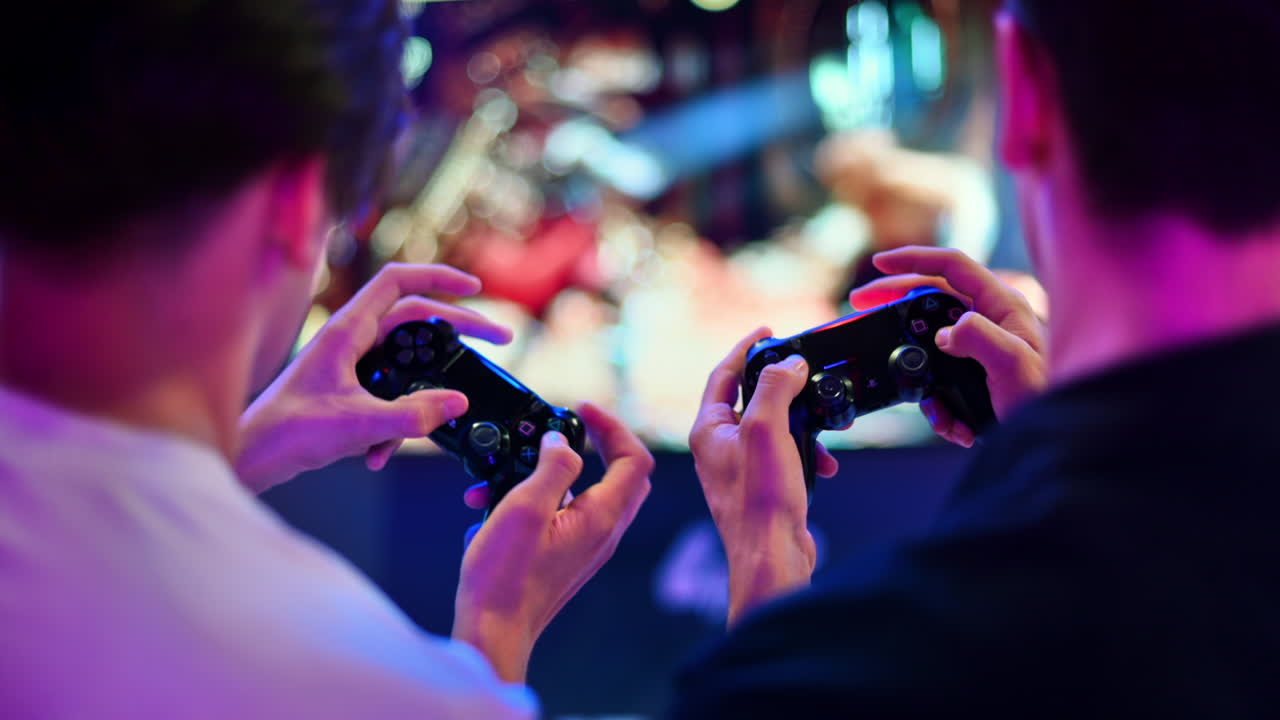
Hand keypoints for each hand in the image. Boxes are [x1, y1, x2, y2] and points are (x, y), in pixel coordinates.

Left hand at [236, 263, 513, 492]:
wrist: (252, 458)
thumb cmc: (288, 433)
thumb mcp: (359, 425)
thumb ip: (412, 415)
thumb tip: (457, 402)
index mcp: (347, 330)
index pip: (399, 281)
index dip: (440, 277)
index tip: (475, 289)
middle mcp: (350, 339)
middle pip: (415, 318)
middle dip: (458, 330)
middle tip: (496, 340)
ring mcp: (350, 363)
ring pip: (406, 362)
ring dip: (424, 390)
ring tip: (443, 414)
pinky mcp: (349, 388)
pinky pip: (389, 393)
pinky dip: (395, 420)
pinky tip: (381, 454)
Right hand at [452, 403, 652, 682]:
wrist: (493, 628)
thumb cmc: (506, 576)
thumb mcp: (526, 507)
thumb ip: (553, 468)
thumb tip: (562, 442)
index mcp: (601, 517)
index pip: (635, 459)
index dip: (614, 426)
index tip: (582, 409)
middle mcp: (603, 532)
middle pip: (624, 473)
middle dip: (600, 442)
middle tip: (571, 426)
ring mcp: (587, 545)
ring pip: (593, 492)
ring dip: (558, 471)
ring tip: (515, 467)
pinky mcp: (567, 554)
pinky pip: (567, 512)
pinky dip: (542, 496)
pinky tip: (498, 501)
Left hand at [688, 329, 839, 626]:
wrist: (772, 556)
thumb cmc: (760, 500)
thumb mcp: (767, 429)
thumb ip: (776, 388)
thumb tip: (789, 363)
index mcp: (708, 429)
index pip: (724, 374)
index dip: (746, 348)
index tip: (768, 331)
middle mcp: (719, 446)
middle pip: (751, 397)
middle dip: (784, 388)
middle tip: (806, 375)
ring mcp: (740, 467)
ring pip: (775, 426)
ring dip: (802, 423)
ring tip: (823, 428)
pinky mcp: (763, 486)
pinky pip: (787, 454)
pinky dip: (807, 452)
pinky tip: (825, 464)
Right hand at [848, 246, 1047, 446]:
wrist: (1062, 439)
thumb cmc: (1049, 399)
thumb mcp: (1014, 366)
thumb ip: (979, 338)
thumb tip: (944, 331)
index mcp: (1002, 305)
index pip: (952, 266)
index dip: (913, 259)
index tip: (879, 262)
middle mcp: (991, 319)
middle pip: (931, 295)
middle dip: (895, 299)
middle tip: (861, 303)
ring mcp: (981, 346)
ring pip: (930, 343)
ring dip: (917, 370)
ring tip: (917, 397)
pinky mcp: (975, 373)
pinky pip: (941, 379)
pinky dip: (937, 403)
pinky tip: (950, 423)